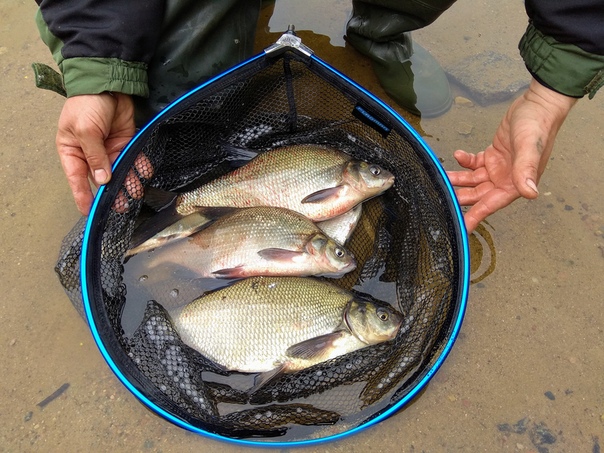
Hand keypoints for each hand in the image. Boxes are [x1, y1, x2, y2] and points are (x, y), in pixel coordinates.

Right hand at [56, 92, 134, 214]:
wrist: (108, 83)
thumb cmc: (87, 105)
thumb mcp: (86, 131)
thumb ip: (95, 156)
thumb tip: (102, 180)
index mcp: (72, 151)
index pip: (76, 178)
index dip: (83, 195)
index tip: (89, 212)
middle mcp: (91, 153)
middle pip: (101, 178)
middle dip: (111, 193)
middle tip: (121, 207)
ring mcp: (109, 148)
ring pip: (119, 171)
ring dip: (128, 183)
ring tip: (135, 195)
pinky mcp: (125, 142)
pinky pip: (133, 158)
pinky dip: (139, 167)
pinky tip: (144, 174)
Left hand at [446, 78, 576, 232]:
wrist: (538, 104)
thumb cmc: (538, 125)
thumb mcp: (529, 148)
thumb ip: (526, 171)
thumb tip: (530, 194)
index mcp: (517, 182)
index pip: (493, 203)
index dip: (478, 215)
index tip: (464, 227)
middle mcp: (507, 178)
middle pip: (479, 194)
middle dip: (462, 196)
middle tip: (443, 197)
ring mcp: (498, 167)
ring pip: (474, 180)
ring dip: (459, 180)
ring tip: (443, 177)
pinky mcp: (492, 155)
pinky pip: (475, 164)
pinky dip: (465, 161)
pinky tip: (458, 155)